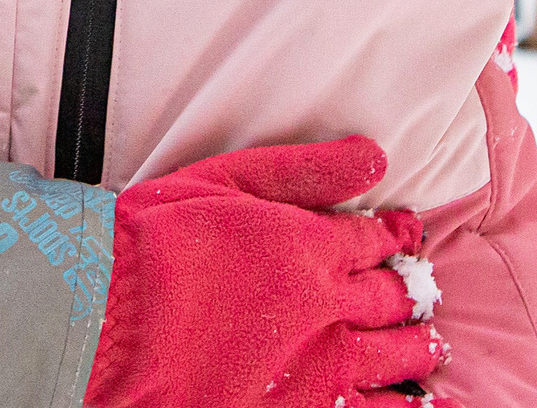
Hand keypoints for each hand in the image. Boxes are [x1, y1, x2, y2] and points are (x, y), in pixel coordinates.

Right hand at [85, 136, 452, 406]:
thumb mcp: (227, 181)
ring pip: (390, 365)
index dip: (395, 236)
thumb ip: (305, 170)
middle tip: (425, 299)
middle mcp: (327, 310)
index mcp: (312, 248)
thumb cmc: (156, 241)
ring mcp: (317, 371)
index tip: (408, 235)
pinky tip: (407, 406)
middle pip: (391, 304)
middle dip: (412, 299)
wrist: (109, 318)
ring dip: (415, 354)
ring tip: (427, 353)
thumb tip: (374, 155)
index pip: (374, 240)